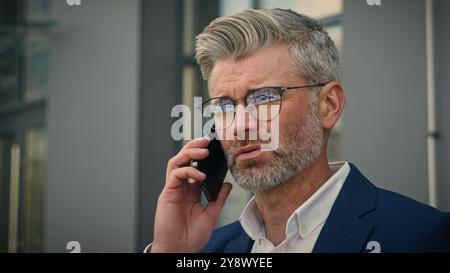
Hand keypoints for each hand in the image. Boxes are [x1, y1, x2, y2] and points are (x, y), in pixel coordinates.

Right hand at [152, 137, 232, 252]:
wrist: (180, 249)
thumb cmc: (191, 236)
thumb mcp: (211, 214)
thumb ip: (218, 199)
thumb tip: (227, 185)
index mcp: (190, 190)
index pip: (195, 165)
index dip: (202, 155)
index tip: (215, 148)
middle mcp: (181, 187)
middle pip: (183, 159)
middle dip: (194, 146)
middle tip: (207, 141)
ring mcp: (173, 189)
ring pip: (176, 161)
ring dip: (189, 152)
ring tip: (203, 150)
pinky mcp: (168, 193)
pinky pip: (175, 174)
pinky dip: (187, 170)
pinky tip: (199, 175)